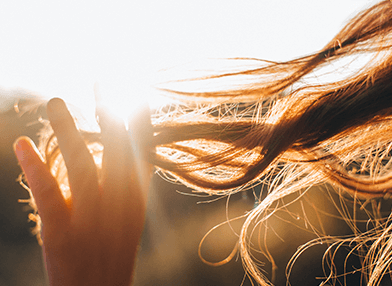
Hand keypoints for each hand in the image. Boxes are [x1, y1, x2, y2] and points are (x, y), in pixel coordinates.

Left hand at [14, 98, 152, 285]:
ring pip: (82, 166)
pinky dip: (36, 169)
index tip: (133, 91)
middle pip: (116, 151)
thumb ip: (126, 182)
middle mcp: (120, 205)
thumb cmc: (113, 252)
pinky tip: (22, 146)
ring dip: (68, 130)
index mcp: (137, 199)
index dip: (140, 120)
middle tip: (99, 82)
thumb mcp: (129, 216)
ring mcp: (92, 218)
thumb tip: (119, 147)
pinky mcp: (63, 234)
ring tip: (56, 102)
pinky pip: (50, 195)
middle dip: (109, 114)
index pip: (144, 151)